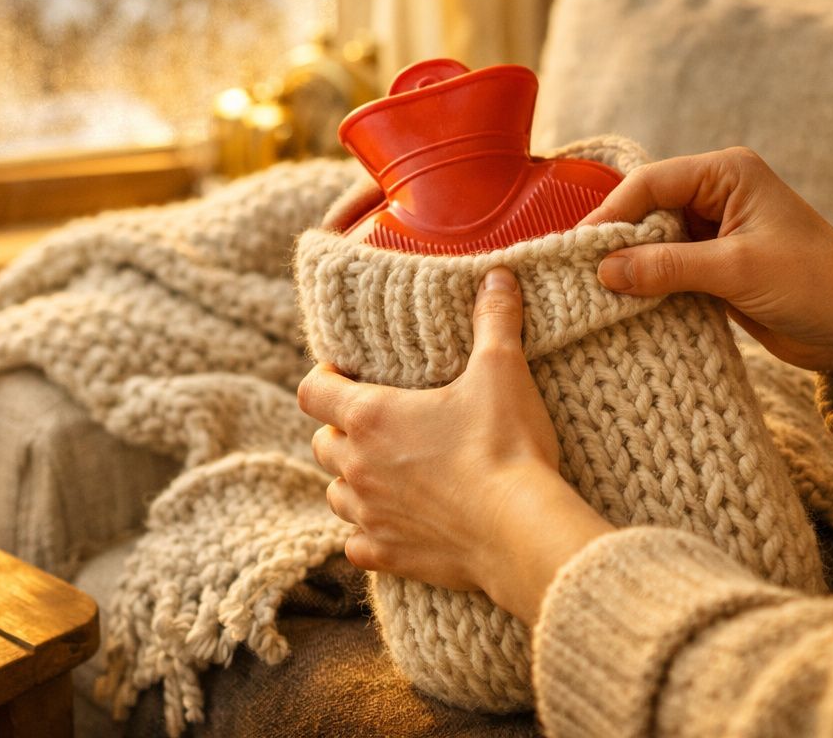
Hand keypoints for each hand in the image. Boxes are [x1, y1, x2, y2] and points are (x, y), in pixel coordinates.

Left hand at [298, 268, 612, 625]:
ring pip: (336, 494)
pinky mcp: (389, 555)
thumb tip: (498, 276)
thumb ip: (494, 320)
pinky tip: (389, 526)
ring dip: (350, 481)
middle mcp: (357, 467)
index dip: (322, 379)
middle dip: (340, 431)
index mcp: (370, 417)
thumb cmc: (504, 446)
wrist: (520, 531)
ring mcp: (370, 515)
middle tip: (374, 422)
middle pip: (322, 443)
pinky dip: (366, 534)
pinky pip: (357, 545)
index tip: (343, 374)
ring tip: (381, 472)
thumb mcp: (502, 370)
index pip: (312, 391)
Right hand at [581, 147, 832, 377]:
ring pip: (651, 241)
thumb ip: (668, 267)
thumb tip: (604, 270)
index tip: (579, 247)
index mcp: (727, 174)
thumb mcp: (738, 270)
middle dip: (615, 240)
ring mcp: (714, 231)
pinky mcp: (714, 265)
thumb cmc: (815, 283)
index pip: (651, 183)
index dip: (612, 213)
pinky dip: (646, 284)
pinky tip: (623, 302)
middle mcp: (717, 195)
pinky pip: (665, 268)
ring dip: (628, 266)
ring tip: (594, 290)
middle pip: (645, 209)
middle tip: (579, 272)